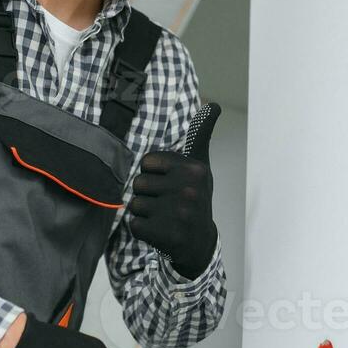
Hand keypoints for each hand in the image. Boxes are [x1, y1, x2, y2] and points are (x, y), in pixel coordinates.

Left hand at [127, 103, 220, 278]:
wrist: (199, 243)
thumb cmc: (194, 198)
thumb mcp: (200, 165)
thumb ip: (200, 135)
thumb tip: (213, 104)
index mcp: (194, 169)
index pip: (147, 162)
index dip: (153, 174)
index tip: (169, 183)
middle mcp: (189, 190)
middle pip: (138, 183)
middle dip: (147, 193)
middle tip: (166, 203)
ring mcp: (178, 213)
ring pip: (134, 203)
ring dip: (144, 212)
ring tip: (163, 216)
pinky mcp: (166, 234)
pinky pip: (133, 224)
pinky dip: (142, 229)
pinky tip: (159, 230)